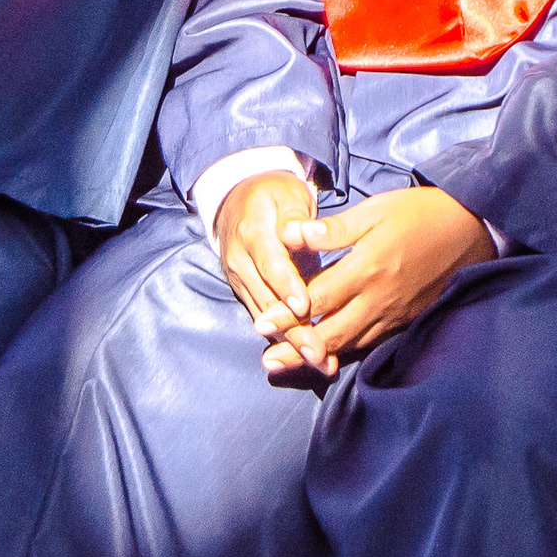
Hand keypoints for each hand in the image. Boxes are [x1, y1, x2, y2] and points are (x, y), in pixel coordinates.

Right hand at [213, 170, 320, 348]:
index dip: (286, 286)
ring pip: (264, 316)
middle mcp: (241, 260)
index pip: (270, 263)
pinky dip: (284, 339)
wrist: (238, 200)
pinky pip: (263, 318)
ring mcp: (239, 279)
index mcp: (252, 232)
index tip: (304, 306)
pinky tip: (306, 358)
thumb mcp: (286, 194)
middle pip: (267, 299)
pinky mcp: (245, 292)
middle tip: (317, 352)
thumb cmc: (273, 196)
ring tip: (318, 361)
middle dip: (293, 329)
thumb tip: (297, 232)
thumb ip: (294, 216)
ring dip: (290, 342)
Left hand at [277, 185, 492, 376]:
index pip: (317, 299)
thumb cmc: (419, 214)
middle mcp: (378, 299)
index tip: (260, 325)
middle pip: (330, 333)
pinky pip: (370, 342)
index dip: (286, 314)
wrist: (470, 230)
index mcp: (366, 269)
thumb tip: (293, 234)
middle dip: (296, 348)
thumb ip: (334, 229)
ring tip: (289, 364)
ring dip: (317, 355)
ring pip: (350, 343)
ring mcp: (393, 313)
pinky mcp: (404, 319)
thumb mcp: (375, 211)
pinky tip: (329, 355)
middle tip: (267, 362)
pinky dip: (346, 350)